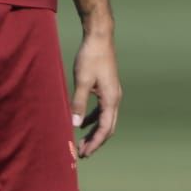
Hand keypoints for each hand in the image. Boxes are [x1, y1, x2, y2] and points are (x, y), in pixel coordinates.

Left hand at [70, 32, 120, 157]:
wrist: (99, 37)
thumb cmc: (91, 57)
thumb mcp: (82, 81)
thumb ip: (79, 103)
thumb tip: (75, 125)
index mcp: (111, 99)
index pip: (104, 129)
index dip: (95, 143)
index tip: (84, 153)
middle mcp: (115, 99)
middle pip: (108, 127)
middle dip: (96, 141)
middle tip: (82, 153)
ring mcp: (112, 93)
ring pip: (105, 120)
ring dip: (94, 132)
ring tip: (82, 142)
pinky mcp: (107, 88)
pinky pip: (102, 110)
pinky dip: (93, 119)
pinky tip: (82, 123)